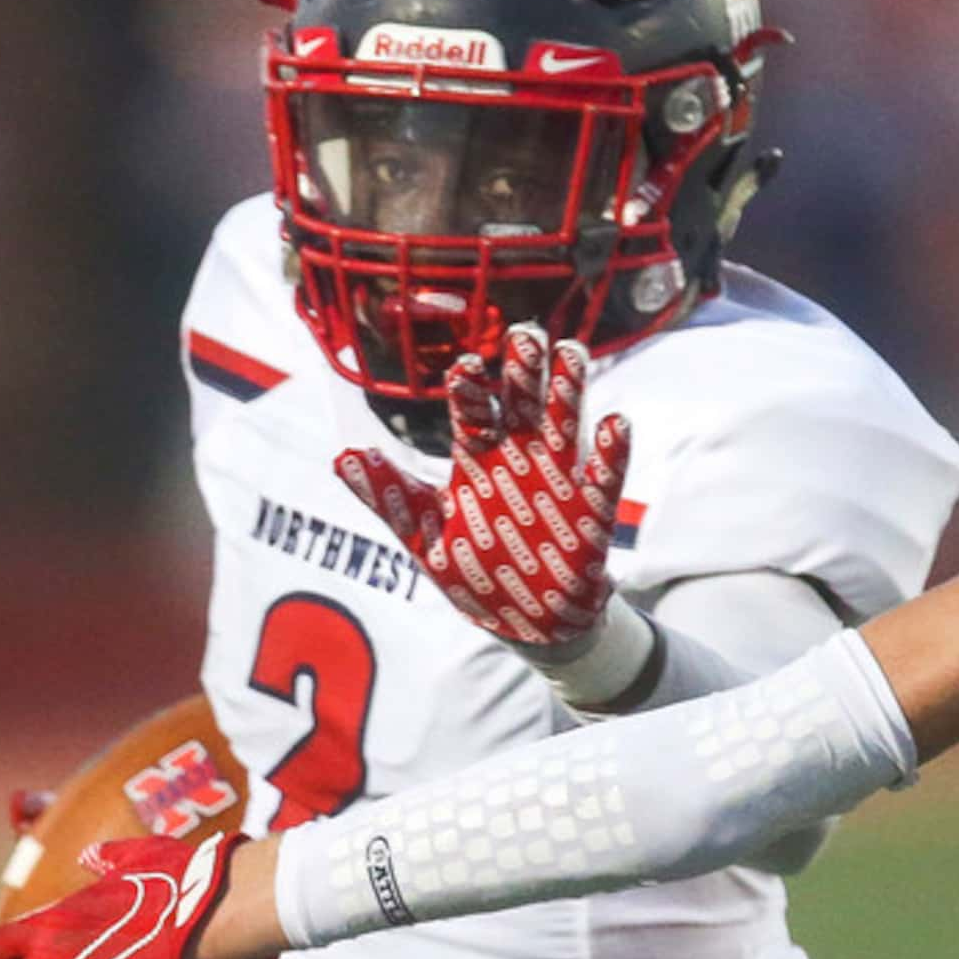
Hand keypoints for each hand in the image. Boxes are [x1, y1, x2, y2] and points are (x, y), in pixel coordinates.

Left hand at [336, 324, 631, 651]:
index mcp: (478, 462)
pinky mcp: (590, 515)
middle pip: (523, 405)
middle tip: (526, 333)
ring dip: (569, 393)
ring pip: (565, 428)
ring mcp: (558, 483)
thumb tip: (342, 456)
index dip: (470, 389)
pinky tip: (615, 424)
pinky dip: (610, 454)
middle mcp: (520, 461)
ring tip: (571, 354)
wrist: (525, 625)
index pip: (471, 414)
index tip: (466, 364)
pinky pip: (602, 480)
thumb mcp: (422, 537)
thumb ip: (388, 496)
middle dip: (524, 371)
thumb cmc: (473, 573)